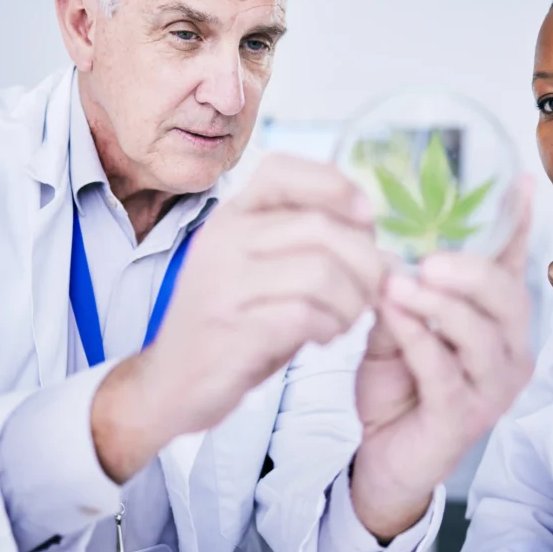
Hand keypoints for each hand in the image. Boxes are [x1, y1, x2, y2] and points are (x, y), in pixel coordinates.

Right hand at [92, 154, 385, 481]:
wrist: (171, 381)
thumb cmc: (232, 321)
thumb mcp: (263, 268)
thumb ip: (310, 247)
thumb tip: (381, 243)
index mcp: (232, 216)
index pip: (285, 171)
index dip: (336, 186)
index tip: (365, 219)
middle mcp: (223, 240)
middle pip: (320, 227)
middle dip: (364, 262)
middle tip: (371, 291)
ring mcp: (224, 284)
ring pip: (319, 272)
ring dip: (351, 301)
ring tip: (346, 318)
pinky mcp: (232, 330)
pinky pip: (304, 315)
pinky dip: (329, 326)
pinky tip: (323, 337)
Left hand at [348, 177, 535, 540]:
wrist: (379, 454)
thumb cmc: (396, 384)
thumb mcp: (396, 325)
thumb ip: (401, 291)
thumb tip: (391, 248)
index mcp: (494, 321)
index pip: (510, 265)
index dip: (516, 222)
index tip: (516, 179)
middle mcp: (506, 351)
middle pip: (506, 298)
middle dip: (469, 271)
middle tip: (428, 258)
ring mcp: (490, 388)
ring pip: (479, 334)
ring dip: (437, 304)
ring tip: (397, 284)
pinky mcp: (463, 418)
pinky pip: (445, 371)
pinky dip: (419, 339)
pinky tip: (394, 319)